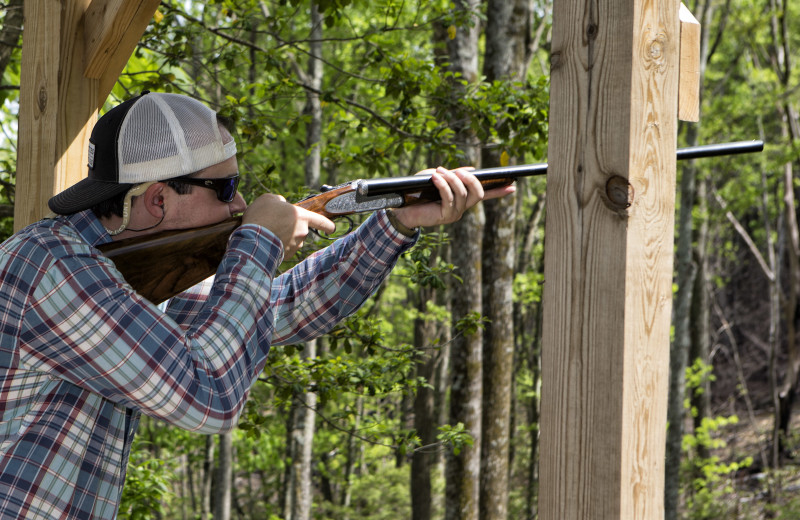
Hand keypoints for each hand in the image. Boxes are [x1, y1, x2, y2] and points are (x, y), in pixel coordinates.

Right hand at [242, 193, 335, 257]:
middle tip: (274, 222)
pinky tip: (266, 240)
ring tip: (267, 231)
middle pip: (300, 229)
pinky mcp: (287, 255)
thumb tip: (282, 205)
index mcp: (301, 216)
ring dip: (283, 236)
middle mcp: (302, 232)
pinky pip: (284, 248)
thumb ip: (280, 201)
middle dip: (291, 227)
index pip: (321, 221)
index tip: (332, 228)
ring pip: (292, 239)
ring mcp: (295, 245)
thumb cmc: (261, 216)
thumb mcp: (269, 199)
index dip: (327, 225)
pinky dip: (278, 245)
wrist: (252, 239)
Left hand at [390, 166, 515, 228]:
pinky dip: (443, 185)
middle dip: (471, 179)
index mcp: (462, 199)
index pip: (485, 195)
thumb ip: (453, 174)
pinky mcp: (445, 216)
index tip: (512, 186)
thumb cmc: (418, 192)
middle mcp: (462, 208)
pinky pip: (450, 198)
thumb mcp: (437, 178)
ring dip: (452, 179)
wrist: (402, 208)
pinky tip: (436, 177)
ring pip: (463, 194)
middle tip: (458, 171)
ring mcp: (455, 213)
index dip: (499, 191)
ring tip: (440, 172)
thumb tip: (471, 169)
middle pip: (478, 193)